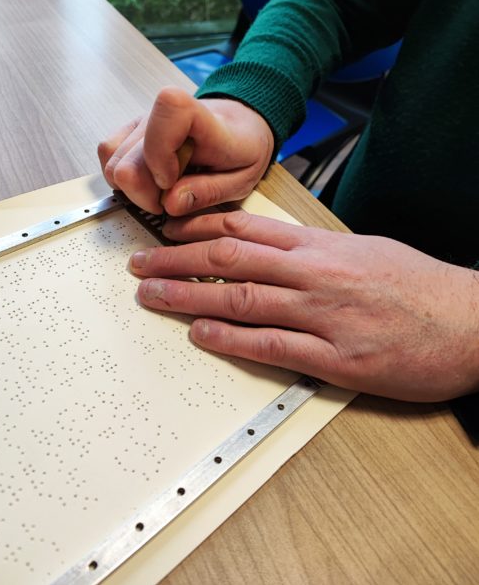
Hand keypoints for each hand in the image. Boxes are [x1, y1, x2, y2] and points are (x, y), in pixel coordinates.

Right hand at [98, 86, 273, 214]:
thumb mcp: (241, 178)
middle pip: (127, 160)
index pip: (170, 108)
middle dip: (144, 194)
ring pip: (112, 162)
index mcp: (204, 120)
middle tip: (170, 201)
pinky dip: (123, 178)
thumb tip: (170, 203)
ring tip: (163, 191)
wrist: (239, 124)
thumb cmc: (243, 148)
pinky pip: (108, 155)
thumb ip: (208, 192)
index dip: (161, 152)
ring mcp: (144, 121)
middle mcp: (166, 115)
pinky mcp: (131, 130)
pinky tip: (148, 183)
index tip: (171, 181)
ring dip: (134, 188)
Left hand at [129, 211, 478, 401]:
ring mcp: (323, 314)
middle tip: (139, 264)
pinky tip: (199, 336)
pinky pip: (272, 345)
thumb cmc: (418, 284)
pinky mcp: (337, 357)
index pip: (246, 228)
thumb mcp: (364, 250)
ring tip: (151, 296)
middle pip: (230, 259)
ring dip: (189, 296)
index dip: (198, 228)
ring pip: (241, 298)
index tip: (166, 231)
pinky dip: (230, 340)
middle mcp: (315, 274)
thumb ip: (316, 250)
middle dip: (177, 259)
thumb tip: (273, 250)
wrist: (471, 319)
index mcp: (321, 246)